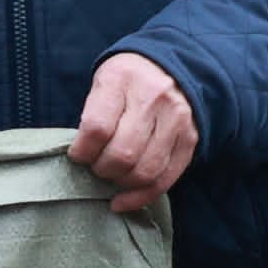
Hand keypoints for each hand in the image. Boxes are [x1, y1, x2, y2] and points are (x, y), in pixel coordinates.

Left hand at [70, 52, 196, 213]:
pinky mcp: (190, 139)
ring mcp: (177, 120)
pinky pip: (165, 180)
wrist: (171, 66)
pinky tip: (123, 201)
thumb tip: (82, 159)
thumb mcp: (103, 82)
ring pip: (145, 171)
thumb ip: (93, 115)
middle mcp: (154, 98)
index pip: (97, 128)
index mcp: (123, 78)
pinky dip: (141, 197)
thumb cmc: (127, 80)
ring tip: (111, 176)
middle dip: (101, 170)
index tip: (77, 155)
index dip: (82, 151)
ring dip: (121, 183)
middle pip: (123, 154)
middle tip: (95, 166)